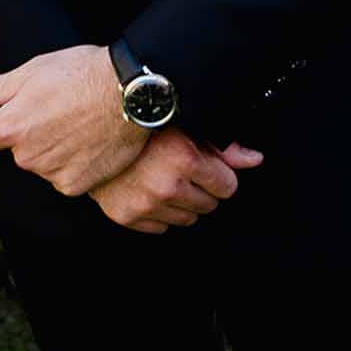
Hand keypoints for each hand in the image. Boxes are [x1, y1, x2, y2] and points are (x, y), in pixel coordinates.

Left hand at [0, 44, 147, 196]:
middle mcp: (26, 155)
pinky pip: (66, 178)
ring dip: (54, 151)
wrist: (128, 92)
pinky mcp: (75, 185)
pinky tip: (90, 142)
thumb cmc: (81, 72)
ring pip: (43, 165)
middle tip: (58, 112)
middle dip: (31, 136)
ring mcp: (51, 173)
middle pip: (18, 152)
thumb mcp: (33, 70)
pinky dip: (75, 165)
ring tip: (78, 124)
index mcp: (10, 127)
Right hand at [88, 129, 265, 233]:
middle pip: (210, 205)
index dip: (220, 174)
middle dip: (203, 189)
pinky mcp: (128, 216)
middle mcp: (167, 185)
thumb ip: (226, 147)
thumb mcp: (189, 126)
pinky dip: (161, 213)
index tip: (208, 166)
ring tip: (168, 179)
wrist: (95, 130)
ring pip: (188, 219)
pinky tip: (152, 190)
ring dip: (184, 203)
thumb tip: (256, 160)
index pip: (228, 186)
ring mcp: (146, 204)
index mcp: (186, 159)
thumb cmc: (145, 123)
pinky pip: (162, 228)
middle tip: (186, 170)